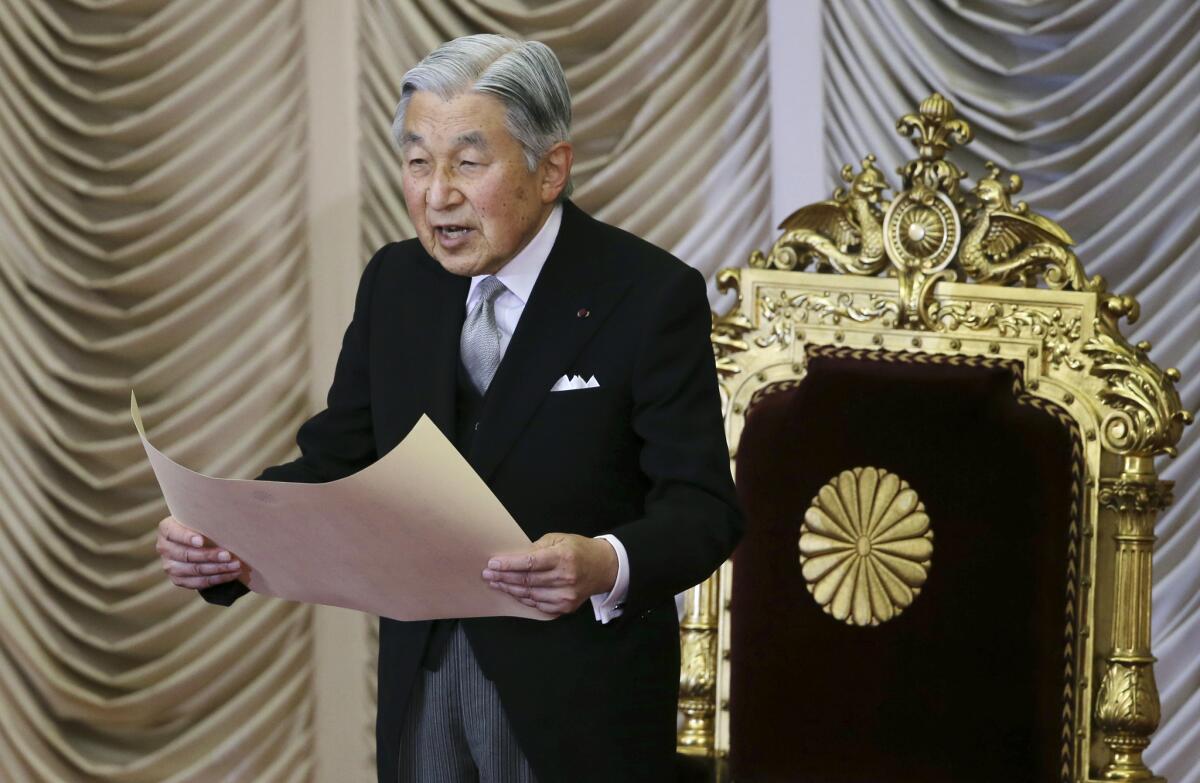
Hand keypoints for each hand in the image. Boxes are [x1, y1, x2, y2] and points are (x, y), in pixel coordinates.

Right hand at [156, 515, 246, 589]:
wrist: (196, 538)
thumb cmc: (202, 523)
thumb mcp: (199, 516)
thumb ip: (206, 516)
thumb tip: (229, 513)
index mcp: (166, 529)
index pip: (174, 533)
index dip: (187, 538)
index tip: (201, 541)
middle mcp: (164, 548)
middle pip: (186, 555)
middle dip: (209, 556)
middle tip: (228, 555)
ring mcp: (170, 566)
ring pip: (194, 570)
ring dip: (217, 569)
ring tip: (235, 565)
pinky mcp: (179, 580)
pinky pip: (199, 583)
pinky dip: (218, 579)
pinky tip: (232, 574)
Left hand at [482, 533, 617, 616]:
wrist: (603, 568)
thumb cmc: (579, 550)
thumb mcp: (559, 539)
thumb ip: (537, 548)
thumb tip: (514, 557)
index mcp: (563, 557)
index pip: (530, 562)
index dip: (509, 565)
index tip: (493, 564)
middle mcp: (565, 577)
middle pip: (527, 580)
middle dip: (504, 578)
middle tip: (488, 574)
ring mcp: (566, 595)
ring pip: (530, 595)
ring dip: (510, 589)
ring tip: (496, 583)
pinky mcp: (566, 607)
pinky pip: (538, 605)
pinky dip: (524, 598)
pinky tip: (513, 592)